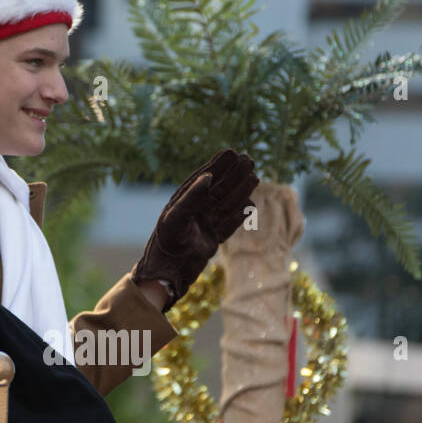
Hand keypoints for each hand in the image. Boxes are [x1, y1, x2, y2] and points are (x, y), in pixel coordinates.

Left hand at [131, 149, 258, 309]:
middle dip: (234, 174)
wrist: (169, 271)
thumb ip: (191, 197)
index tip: (231, 152)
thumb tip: (207, 177)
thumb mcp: (176, 217)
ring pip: (228, 203)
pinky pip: (230, 222)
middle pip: (219, 188)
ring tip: (255, 176)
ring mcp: (205, 224)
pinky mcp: (213, 238)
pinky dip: (240, 214)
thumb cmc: (166, 242)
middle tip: (249, 159)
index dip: (218, 165)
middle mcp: (195, 210)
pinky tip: (251, 203)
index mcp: (183, 200)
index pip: (204, 178)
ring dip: (241, 190)